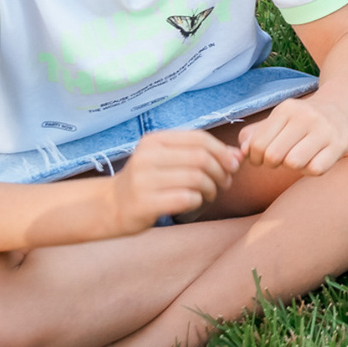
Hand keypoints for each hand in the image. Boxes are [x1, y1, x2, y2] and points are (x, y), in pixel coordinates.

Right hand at [109, 129, 238, 229]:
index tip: (233, 164)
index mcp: (154, 141)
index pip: (199, 139)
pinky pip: (186, 198)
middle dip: (221, 172)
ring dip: (212, 189)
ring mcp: (143, 180)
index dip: (222, 151)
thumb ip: (200, 154)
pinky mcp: (144, 203)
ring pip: (196, 179)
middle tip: (224, 183)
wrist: (109, 207)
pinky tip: (195, 204)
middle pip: (201, 158)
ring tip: (210, 194)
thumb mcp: (168, 160)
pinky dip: (198, 202)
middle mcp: (147, 157)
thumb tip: (238, 155)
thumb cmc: (147, 182)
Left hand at [237, 92, 347, 175]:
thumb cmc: (303, 119)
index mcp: (287, 109)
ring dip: (292, 166)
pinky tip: (313, 160)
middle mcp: (307, 116)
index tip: (263, 157)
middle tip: (280, 159)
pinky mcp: (340, 144)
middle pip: (273, 156)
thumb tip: (240, 153)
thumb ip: (254, 134)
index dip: (255, 158)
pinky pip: (315, 169)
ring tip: (297, 158)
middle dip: (272, 163)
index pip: (257, 144)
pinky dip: (310, 170)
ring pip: (294, 163)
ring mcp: (325, 130)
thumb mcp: (279, 118)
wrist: (343, 107)